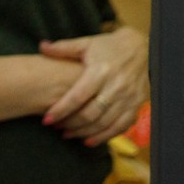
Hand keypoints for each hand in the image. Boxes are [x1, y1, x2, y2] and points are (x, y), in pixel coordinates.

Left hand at [39, 25, 147, 146]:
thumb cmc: (108, 46)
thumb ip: (63, 48)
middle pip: (90, 114)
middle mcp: (117, 85)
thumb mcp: (87, 43)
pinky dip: (105, 136)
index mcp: (101, 70)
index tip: (47, 120)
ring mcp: (129, 96)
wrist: (140, 47)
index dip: (61, 110)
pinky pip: (121, 126)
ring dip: (83, 132)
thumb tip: (42, 46)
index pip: (78, 96)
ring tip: (67, 134)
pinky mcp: (137, 104)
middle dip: (70, 124)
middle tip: (56, 127)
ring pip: (104, 123)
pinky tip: (89, 140)